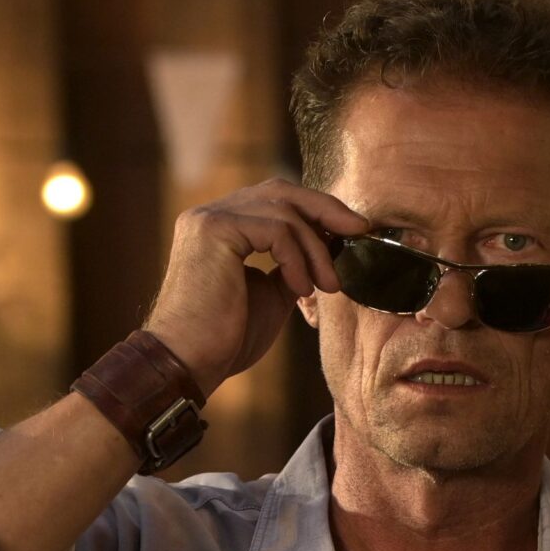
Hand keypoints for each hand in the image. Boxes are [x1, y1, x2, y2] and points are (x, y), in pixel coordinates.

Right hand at [141, 178, 373, 394]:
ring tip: (327, 286)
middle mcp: (211, 214)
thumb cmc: (226, 338)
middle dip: (326, 209)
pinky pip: (275, 229)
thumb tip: (323, 253)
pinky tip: (300, 289)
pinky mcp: (213, 229)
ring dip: (316, 249)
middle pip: (281, 189)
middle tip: (358, 231)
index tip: (351, 231)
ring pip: (283, 210)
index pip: (276, 198)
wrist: (191, 361)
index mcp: (222, 226)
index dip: (317, 209)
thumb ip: (290, 267)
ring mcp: (209, 218)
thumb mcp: (271, 295)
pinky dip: (298, 259)